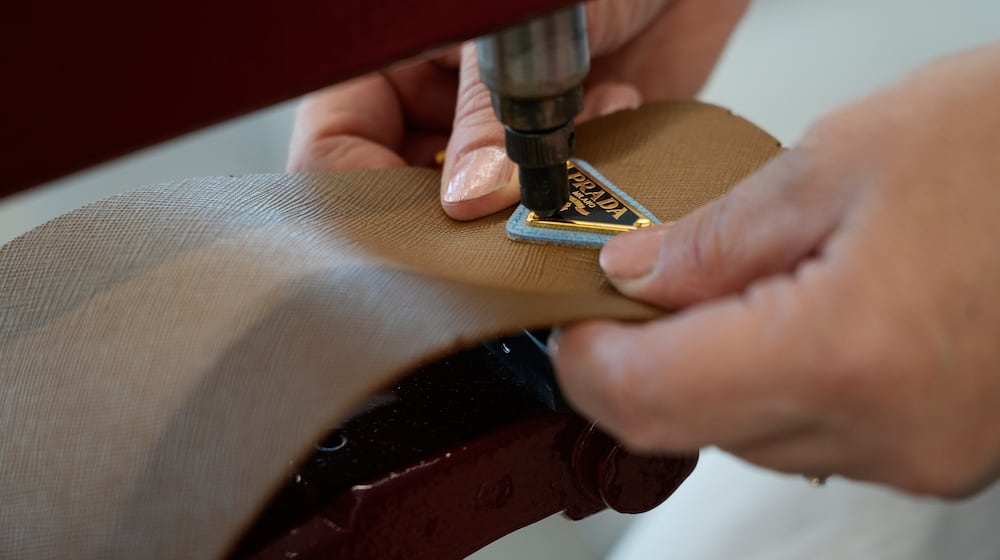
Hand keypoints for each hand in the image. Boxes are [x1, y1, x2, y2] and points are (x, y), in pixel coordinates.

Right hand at [287, 0, 748, 219]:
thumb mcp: (514, 26)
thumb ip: (486, 112)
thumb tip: (467, 199)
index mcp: (393, 55)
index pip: (336, 142)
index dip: (363, 194)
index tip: (414, 237)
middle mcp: (435, 97)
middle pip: (405, 188)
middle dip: (460, 204)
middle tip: (505, 208)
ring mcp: (493, 126)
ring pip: (481, 200)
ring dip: (530, 184)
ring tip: (576, 131)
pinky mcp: (555, 145)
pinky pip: (550, 191)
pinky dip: (582, 166)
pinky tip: (612, 106)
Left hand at [550, 44, 999, 496]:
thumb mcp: (842, 157)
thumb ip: (719, 234)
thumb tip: (635, 275)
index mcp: (847, 351)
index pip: (653, 397)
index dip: (587, 364)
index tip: (568, 325)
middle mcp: (888, 430)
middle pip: (695, 426)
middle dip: (641, 364)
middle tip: (630, 295)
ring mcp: (923, 453)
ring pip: (752, 435)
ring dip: (710, 372)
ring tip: (718, 291)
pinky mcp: (945, 448)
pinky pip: (819, 431)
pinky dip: (776, 381)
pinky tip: (788, 316)